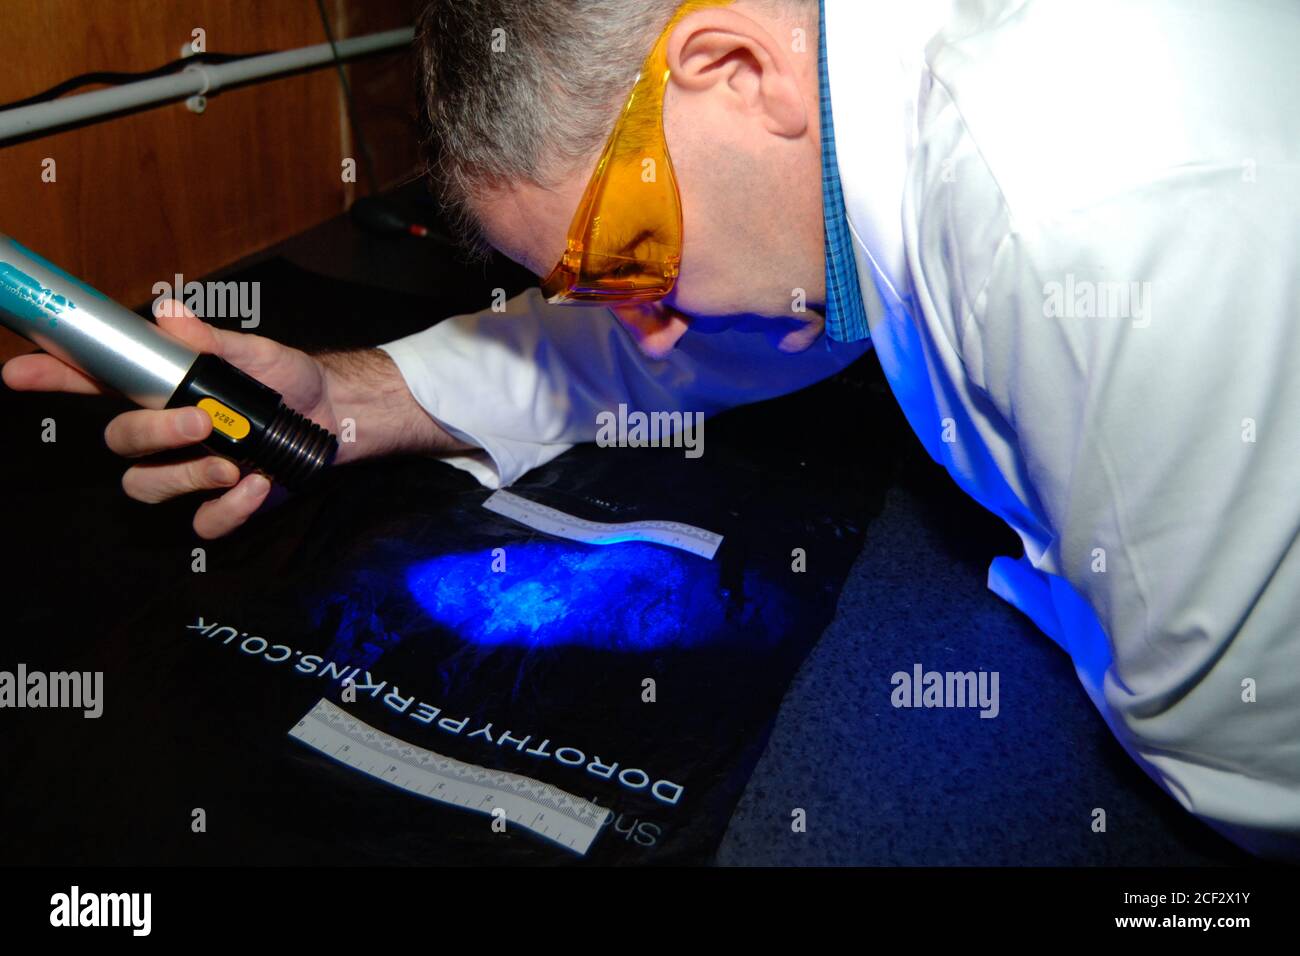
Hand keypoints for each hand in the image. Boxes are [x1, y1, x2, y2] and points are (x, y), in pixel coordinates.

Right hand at [1, 299, 340, 538]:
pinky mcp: (220, 504)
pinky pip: (201, 522)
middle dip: (151, 434)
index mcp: (163, 391)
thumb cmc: (288, 380)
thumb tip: (168, 312)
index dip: (54, 377)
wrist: (338, 417)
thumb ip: (211, 341)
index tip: (20, 372)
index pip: (96, 383)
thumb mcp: (255, 354)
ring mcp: (188, 471)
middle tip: (199, 422)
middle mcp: (165, 434)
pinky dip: (228, 509)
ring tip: (232, 462)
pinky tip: (256, 486)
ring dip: (185, 476)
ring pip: (145, 486)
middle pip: (118, 443)